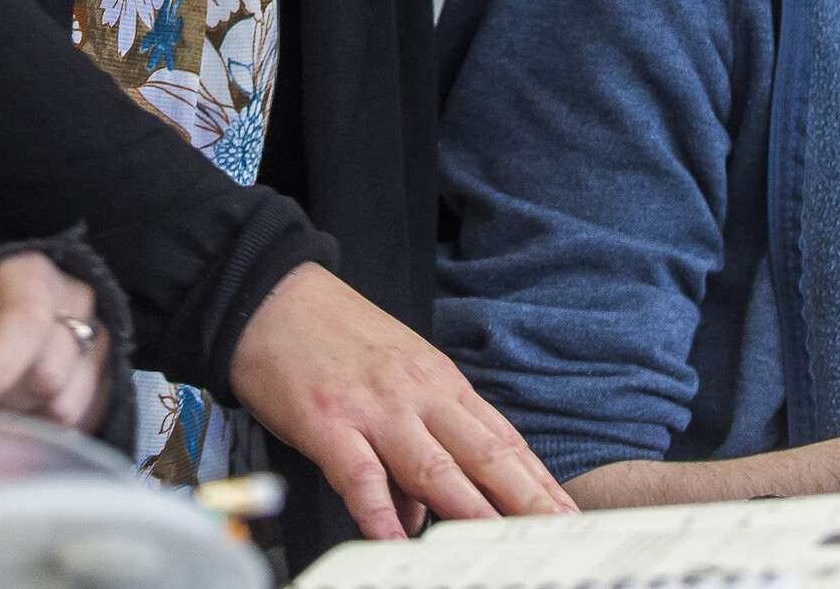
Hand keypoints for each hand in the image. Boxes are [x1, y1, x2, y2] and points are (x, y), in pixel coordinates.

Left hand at [0, 251, 113, 434]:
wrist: (9, 315)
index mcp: (31, 276)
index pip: (26, 323)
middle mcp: (78, 304)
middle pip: (46, 376)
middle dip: (1, 400)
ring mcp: (101, 343)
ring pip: (64, 408)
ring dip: (21, 419)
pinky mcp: (111, 380)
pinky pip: (79, 426)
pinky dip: (43, 431)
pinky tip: (20, 412)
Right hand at [226, 261, 574, 538]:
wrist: (271, 293)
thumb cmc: (332, 336)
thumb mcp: (390, 381)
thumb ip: (412, 449)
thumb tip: (415, 518)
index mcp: (440, 383)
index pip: (503, 439)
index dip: (538, 481)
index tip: (568, 514)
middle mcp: (418, 395)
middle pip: (485, 455)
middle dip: (526, 500)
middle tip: (559, 533)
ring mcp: (375, 409)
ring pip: (435, 467)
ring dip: (472, 511)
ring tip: (499, 545)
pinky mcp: (328, 422)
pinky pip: (360, 475)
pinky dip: (380, 513)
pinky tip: (396, 540)